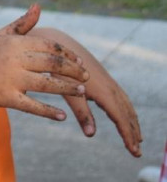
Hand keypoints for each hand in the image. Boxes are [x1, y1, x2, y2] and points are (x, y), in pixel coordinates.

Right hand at [0, 5, 89, 120]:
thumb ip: (21, 24)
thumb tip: (38, 6)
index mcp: (14, 43)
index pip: (50, 46)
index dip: (68, 54)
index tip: (79, 61)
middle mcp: (14, 59)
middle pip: (53, 64)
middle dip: (74, 71)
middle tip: (86, 77)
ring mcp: (11, 79)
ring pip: (48, 84)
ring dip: (68, 89)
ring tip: (82, 92)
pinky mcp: (6, 97)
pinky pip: (33, 106)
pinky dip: (49, 112)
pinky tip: (62, 116)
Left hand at [32, 28, 142, 156]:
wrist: (58, 45)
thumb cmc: (59, 69)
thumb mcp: (68, 92)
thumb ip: (81, 112)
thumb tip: (91, 134)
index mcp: (104, 92)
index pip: (120, 118)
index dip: (127, 135)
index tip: (134, 151)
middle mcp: (110, 86)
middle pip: (127, 113)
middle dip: (133, 132)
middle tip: (137, 151)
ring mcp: (108, 81)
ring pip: (125, 104)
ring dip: (132, 121)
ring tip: (136, 137)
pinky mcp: (103, 77)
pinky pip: (120, 97)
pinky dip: (126, 110)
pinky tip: (124, 115)